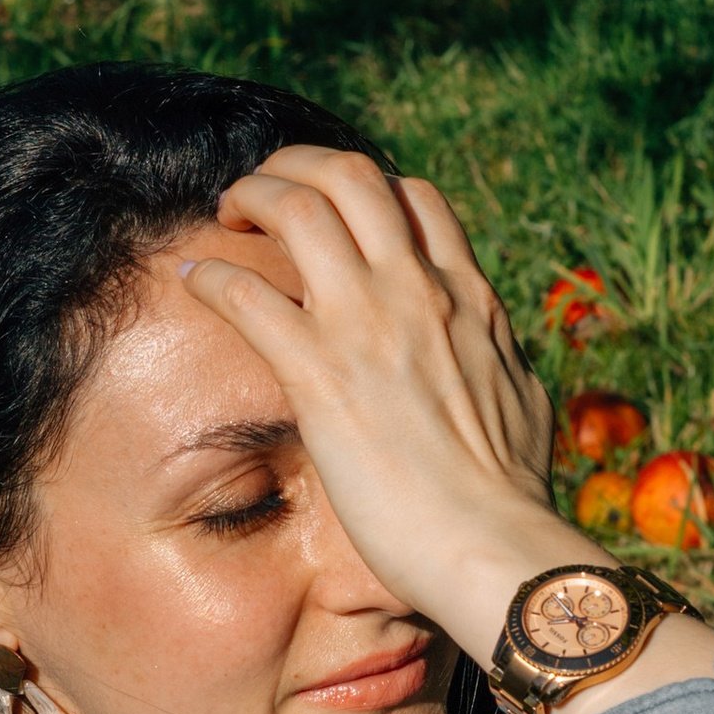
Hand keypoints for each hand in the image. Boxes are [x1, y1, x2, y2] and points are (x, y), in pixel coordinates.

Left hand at [178, 147, 580, 661]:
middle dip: (296, 166)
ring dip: (250, 197)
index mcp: (468, 297)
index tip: (332, 210)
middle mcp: (418, 291)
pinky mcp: (320, 375)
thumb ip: (497, 360)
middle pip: (350, 176)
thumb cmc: (511, 496)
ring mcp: (367, 325)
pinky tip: (192, 282)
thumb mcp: (521, 401)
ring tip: (226, 218)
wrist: (494, 547)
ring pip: (296, 207)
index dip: (364, 190)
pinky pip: (246, 294)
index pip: (414, 200)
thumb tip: (493, 353)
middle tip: (263, 192)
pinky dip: (211, 277)